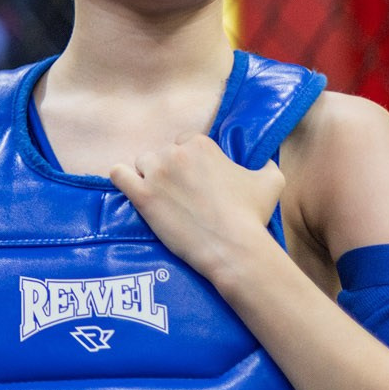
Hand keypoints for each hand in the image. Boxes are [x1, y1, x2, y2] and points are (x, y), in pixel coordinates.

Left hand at [109, 133, 283, 283]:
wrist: (234, 248)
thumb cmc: (252, 216)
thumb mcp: (270, 182)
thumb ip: (267, 164)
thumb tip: (265, 160)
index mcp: (201, 145)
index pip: (184, 141)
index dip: (189, 160)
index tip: (196, 178)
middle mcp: (174, 154)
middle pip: (162, 152)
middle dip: (170, 169)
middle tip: (181, 193)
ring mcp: (156, 174)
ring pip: (141, 163)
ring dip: (148, 176)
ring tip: (161, 196)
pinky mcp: (142, 195)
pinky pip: (118, 174)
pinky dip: (123, 179)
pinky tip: (132, 190)